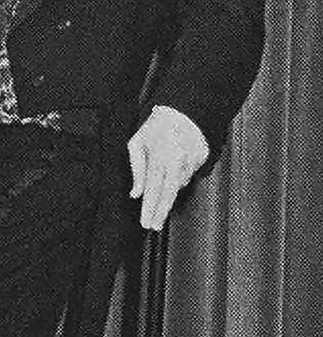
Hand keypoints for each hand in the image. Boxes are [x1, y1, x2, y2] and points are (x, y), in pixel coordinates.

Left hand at [128, 105, 208, 230]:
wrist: (184, 111)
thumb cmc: (157, 126)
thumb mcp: (137, 143)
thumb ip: (136, 169)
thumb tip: (136, 192)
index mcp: (160, 156)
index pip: (153, 188)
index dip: (150, 208)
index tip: (146, 222)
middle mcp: (177, 160)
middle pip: (169, 194)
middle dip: (161, 212)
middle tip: (154, 225)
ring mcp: (191, 161)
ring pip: (179, 186)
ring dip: (168, 193)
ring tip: (162, 188)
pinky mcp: (201, 160)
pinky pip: (187, 176)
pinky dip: (178, 177)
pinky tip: (173, 170)